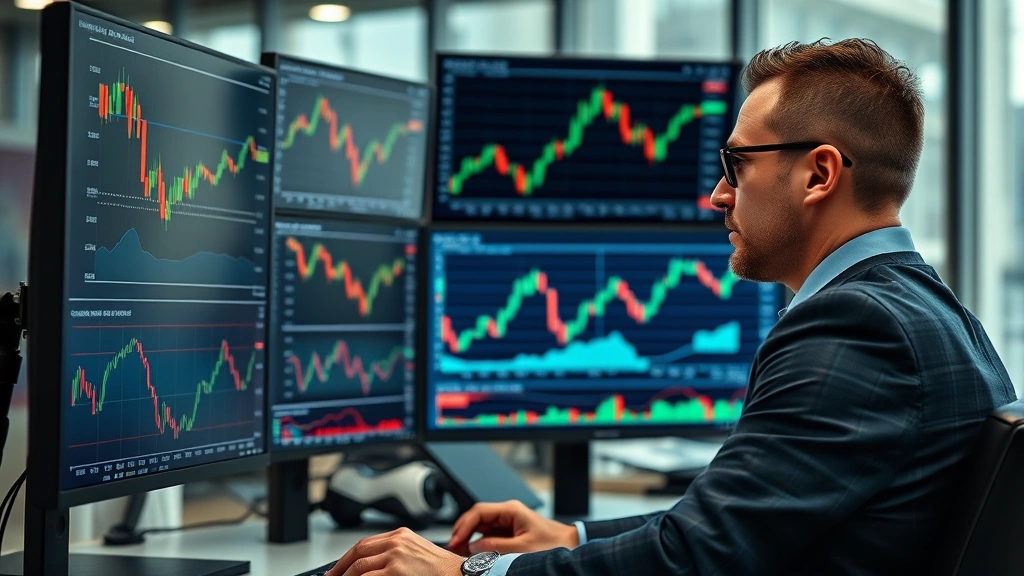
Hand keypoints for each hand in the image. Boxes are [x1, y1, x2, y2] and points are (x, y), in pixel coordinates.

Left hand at [326, 527, 463, 575]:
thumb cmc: (442, 570)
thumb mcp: (417, 553)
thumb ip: (395, 554)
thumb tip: (372, 566)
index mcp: (401, 535)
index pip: (364, 544)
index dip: (346, 558)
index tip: (338, 569)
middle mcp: (396, 542)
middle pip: (357, 552)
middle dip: (340, 568)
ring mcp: (395, 556)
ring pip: (358, 568)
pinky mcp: (395, 572)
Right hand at [447, 500, 578, 555]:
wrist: (571, 545)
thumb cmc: (553, 544)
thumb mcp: (522, 548)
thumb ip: (495, 546)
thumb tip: (472, 547)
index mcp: (511, 510)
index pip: (479, 511)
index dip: (464, 525)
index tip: (455, 540)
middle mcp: (508, 513)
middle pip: (477, 518)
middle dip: (463, 532)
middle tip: (453, 548)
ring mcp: (508, 522)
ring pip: (481, 527)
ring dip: (469, 539)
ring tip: (460, 553)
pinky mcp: (510, 532)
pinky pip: (488, 535)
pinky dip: (479, 544)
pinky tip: (473, 554)